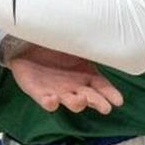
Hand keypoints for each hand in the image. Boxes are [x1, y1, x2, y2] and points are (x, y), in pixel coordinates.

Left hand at [9, 42, 123, 114]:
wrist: (27, 43)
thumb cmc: (55, 44)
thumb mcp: (74, 43)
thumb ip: (87, 44)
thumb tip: (105, 38)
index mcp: (86, 75)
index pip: (102, 87)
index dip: (110, 95)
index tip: (118, 101)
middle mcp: (75, 87)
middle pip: (90, 99)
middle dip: (98, 103)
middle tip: (104, 107)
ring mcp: (58, 91)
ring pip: (70, 102)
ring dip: (77, 103)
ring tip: (80, 100)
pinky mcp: (39, 93)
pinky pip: (45, 101)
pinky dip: (50, 103)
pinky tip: (53, 99)